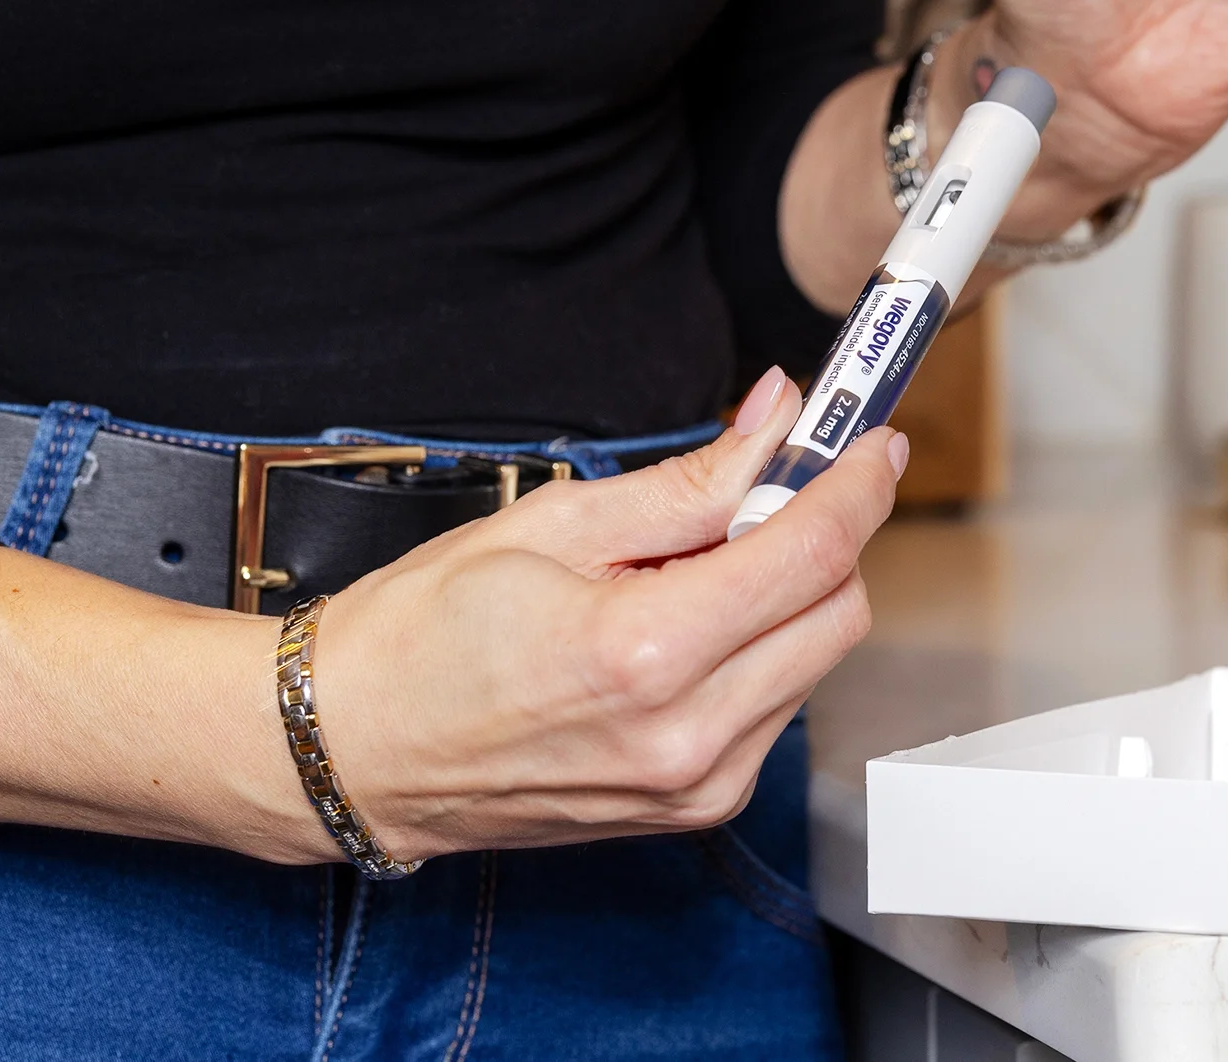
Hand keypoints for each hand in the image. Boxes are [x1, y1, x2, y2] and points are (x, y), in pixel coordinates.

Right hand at [312, 367, 904, 860]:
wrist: (356, 751)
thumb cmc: (426, 635)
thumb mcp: (556, 524)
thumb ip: (691, 479)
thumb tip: (778, 419)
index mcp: (648, 654)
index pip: (812, 553)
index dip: (855, 482)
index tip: (871, 440)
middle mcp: (689, 735)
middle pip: (838, 611)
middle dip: (823, 536)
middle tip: (771, 488)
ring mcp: (698, 784)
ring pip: (815, 661)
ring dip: (788, 596)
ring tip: (692, 568)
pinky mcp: (698, 807)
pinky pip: (775, 707)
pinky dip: (758, 651)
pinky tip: (683, 627)